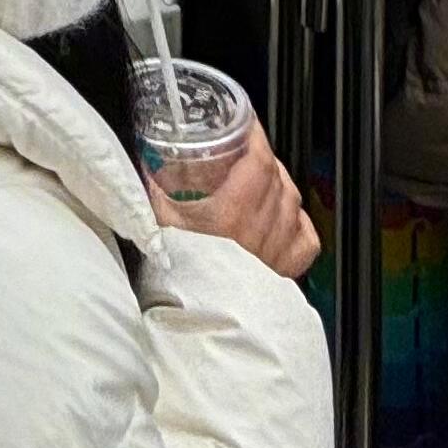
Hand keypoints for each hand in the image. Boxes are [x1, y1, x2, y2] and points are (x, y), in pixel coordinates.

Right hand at [150, 119, 318, 280]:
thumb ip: (150, 189)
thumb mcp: (155, 224)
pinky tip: (288, 216)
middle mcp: (258, 235)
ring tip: (263, 178)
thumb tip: (141, 159)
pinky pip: (306, 241)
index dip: (256, 136)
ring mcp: (274, 256)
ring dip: (280, 184)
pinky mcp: (282, 276)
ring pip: (293, 204)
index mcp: (229, 217)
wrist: (190, 326)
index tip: (245, 121)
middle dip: (263, 157)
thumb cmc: (173, 278)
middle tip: (245, 148)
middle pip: (277, 179)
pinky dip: (300, 223)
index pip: (258, 162)